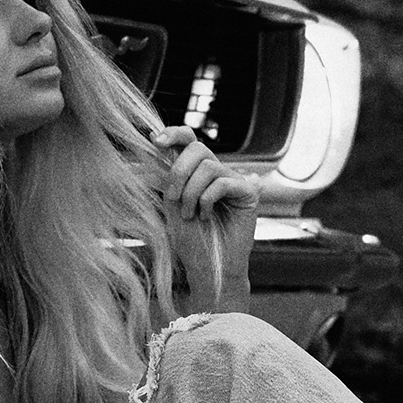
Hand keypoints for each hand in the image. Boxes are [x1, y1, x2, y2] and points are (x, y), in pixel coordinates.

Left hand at [152, 124, 259, 300]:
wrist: (208, 268)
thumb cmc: (189, 241)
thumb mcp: (171, 203)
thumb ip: (168, 175)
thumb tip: (154, 143)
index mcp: (197, 172)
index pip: (188, 139)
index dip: (173, 133)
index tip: (154, 140)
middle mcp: (217, 172)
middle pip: (197, 148)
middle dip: (179, 172)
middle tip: (174, 199)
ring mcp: (234, 181)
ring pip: (208, 166)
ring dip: (191, 192)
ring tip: (189, 215)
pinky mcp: (249, 193)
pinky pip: (222, 182)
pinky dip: (207, 200)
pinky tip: (206, 217)